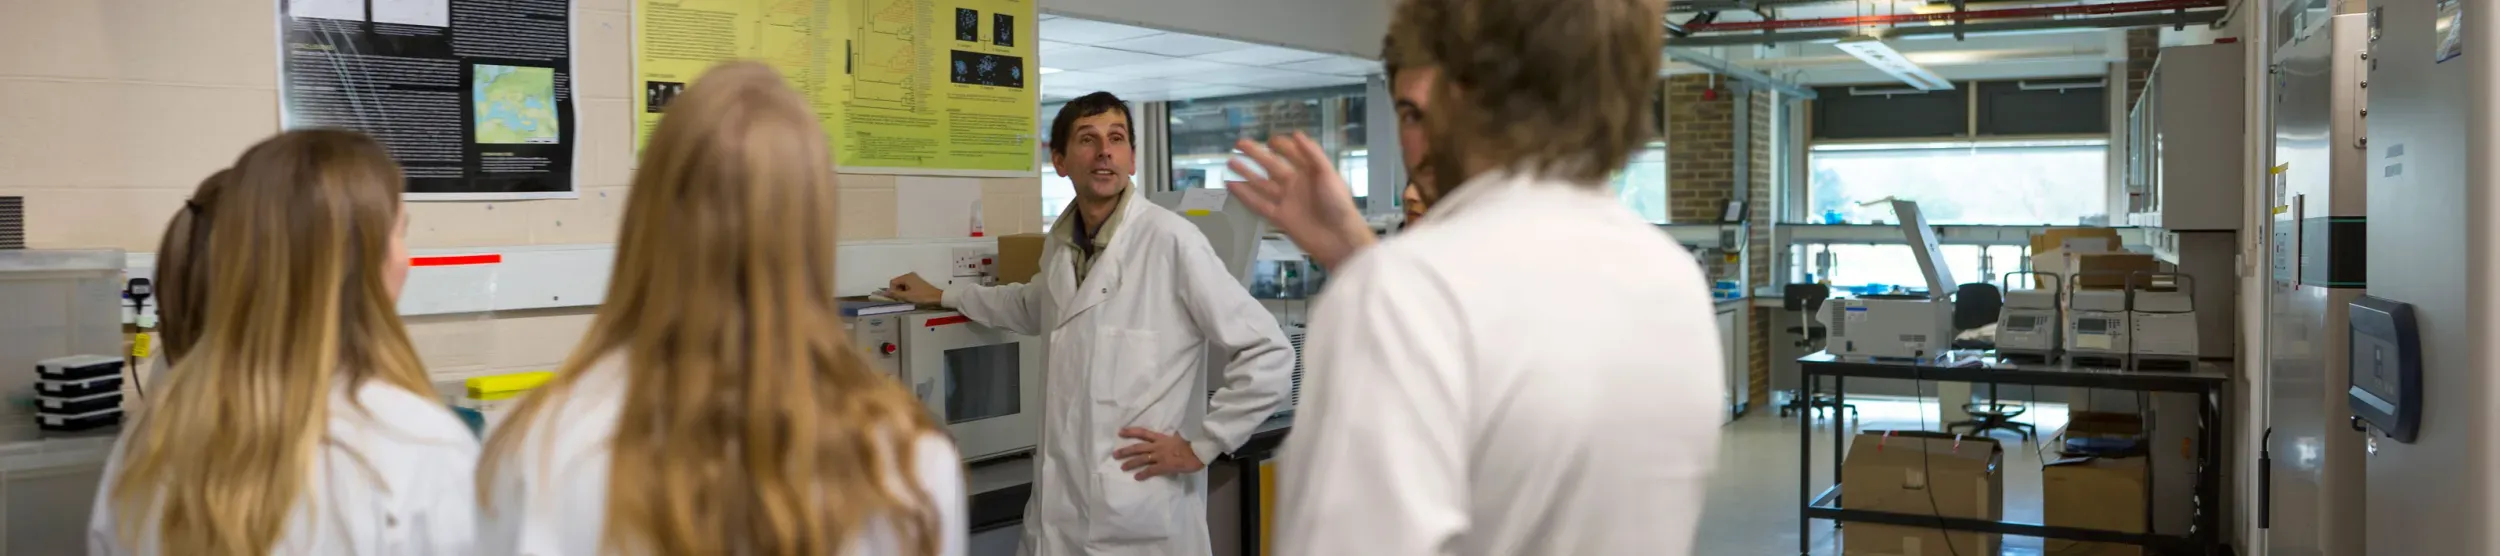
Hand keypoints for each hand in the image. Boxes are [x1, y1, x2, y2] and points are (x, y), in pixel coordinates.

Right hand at [887, 273, 943, 305]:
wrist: (937, 297)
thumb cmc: (922, 296)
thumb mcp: (907, 296)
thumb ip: (895, 294)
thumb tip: (884, 293)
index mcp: (906, 277)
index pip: (893, 282)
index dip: (893, 291)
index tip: (898, 298)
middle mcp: (909, 275)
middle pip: (897, 283)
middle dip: (898, 291)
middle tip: (904, 299)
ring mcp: (914, 278)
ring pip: (902, 285)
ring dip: (903, 292)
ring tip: (909, 298)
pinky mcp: (917, 282)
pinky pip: (907, 286)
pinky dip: (907, 291)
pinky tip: (912, 297)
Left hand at [1112, 427, 1203, 479]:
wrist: (1199, 451)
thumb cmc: (1192, 445)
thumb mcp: (1179, 438)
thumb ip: (1172, 439)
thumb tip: (1172, 437)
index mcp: (1162, 438)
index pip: (1143, 433)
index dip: (1131, 432)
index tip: (1120, 432)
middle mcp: (1158, 446)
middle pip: (1138, 447)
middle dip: (1125, 450)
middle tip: (1115, 454)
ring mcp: (1160, 456)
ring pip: (1142, 459)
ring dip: (1131, 463)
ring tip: (1122, 467)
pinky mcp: (1164, 466)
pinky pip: (1151, 470)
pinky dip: (1143, 474)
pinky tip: (1137, 477)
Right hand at [1228, 133, 1377, 268]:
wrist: (1339, 239)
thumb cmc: (1338, 204)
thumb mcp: (1329, 174)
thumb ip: (1312, 153)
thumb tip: (1296, 134)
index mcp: (1310, 172)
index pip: (1292, 154)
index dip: (1281, 145)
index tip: (1268, 139)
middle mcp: (1296, 184)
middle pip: (1272, 165)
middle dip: (1256, 154)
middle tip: (1240, 144)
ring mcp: (1286, 200)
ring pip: (1262, 184)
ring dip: (1246, 172)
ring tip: (1230, 161)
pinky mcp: (1279, 217)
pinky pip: (1259, 204)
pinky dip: (1245, 195)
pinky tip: (1232, 186)